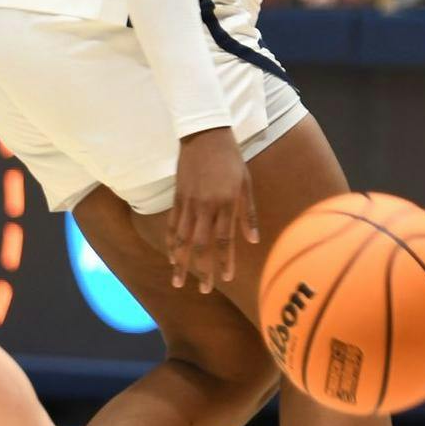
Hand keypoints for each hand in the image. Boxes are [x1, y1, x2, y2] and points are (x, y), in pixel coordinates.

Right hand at [168, 127, 258, 293]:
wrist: (205, 135)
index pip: (225, 239)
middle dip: (202, 270)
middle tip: (203, 290)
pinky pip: (172, 224)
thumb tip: (253, 241)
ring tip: (178, 281)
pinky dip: (171, 242)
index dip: (225, 261)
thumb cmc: (231, 159)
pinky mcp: (177, 197)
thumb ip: (247, 214)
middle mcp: (205, 206)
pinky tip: (171, 256)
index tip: (227, 279)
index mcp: (225, 203)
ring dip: (181, 262)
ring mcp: (188, 203)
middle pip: (202, 245)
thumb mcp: (245, 183)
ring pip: (183, 239)